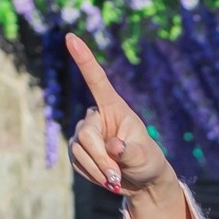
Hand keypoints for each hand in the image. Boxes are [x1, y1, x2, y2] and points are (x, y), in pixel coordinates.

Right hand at [65, 33, 173, 193]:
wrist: (142, 181)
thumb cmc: (147, 162)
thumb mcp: (145, 157)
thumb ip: (130, 151)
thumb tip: (114, 146)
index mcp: (114, 107)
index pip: (97, 80)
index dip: (83, 58)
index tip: (70, 36)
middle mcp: (96, 116)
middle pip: (86, 134)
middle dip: (100, 159)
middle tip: (116, 176)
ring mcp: (83, 133)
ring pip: (79, 151)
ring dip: (99, 170)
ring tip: (116, 178)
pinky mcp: (77, 151)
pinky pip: (77, 164)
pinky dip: (93, 175)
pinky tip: (106, 176)